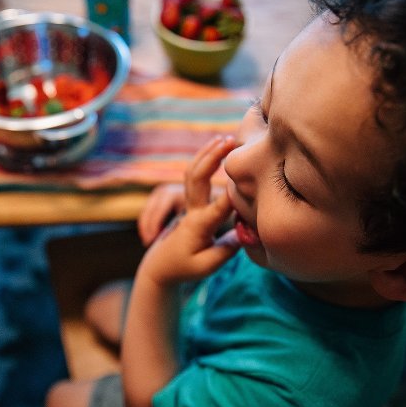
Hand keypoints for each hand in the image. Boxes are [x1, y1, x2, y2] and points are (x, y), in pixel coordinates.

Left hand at [138, 136, 239, 284]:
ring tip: (223, 138)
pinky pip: (194, 176)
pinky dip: (204, 160)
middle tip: (229, 140)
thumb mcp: (207, 266)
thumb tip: (245, 231)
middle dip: (212, 157)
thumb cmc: (184, 268)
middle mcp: (192, 211)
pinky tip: (216, 148)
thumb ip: (227, 249)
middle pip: (198, 178)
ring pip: (193, 172)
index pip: (218, 207)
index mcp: (198, 226)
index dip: (233, 193)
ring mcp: (188, 205)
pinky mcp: (189, 203)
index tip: (246, 177)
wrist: (159, 267)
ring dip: (206, 153)